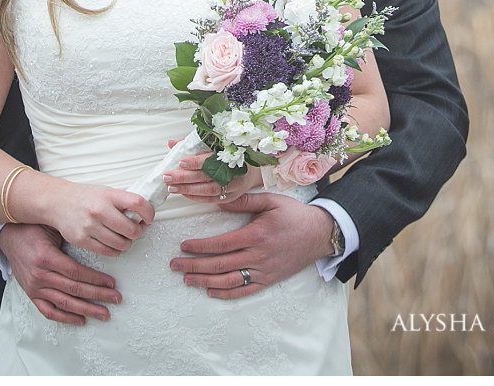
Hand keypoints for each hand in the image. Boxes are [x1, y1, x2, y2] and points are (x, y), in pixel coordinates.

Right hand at [0, 224, 121, 325]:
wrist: (8, 236)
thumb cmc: (33, 228)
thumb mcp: (52, 227)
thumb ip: (71, 235)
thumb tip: (100, 238)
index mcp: (47, 258)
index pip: (76, 273)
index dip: (96, 279)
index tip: (112, 283)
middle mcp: (40, 276)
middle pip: (74, 290)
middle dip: (98, 295)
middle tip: (116, 298)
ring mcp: (34, 288)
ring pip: (64, 303)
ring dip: (86, 310)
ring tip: (104, 313)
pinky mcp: (31, 294)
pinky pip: (48, 311)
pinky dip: (65, 317)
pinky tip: (80, 319)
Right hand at [50, 183, 153, 256]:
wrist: (58, 201)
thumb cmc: (84, 196)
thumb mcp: (106, 191)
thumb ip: (123, 200)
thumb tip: (144, 210)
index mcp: (109, 195)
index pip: (138, 203)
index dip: (149, 212)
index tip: (149, 216)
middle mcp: (100, 210)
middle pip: (131, 229)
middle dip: (138, 232)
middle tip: (137, 229)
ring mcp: (90, 227)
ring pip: (120, 244)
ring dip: (127, 243)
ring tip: (125, 238)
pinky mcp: (82, 240)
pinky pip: (107, 251)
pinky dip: (115, 250)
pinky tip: (114, 244)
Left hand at [163, 150, 262, 203]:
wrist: (252, 169)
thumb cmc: (231, 154)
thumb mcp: (214, 144)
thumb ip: (192, 143)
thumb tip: (172, 143)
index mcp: (230, 153)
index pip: (210, 159)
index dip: (195, 161)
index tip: (180, 161)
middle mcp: (232, 170)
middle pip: (206, 176)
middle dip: (184, 177)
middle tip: (168, 176)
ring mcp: (233, 185)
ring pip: (208, 190)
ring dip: (188, 189)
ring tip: (172, 187)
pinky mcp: (231, 196)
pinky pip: (212, 199)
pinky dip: (196, 197)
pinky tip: (185, 194)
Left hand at [170, 191, 334, 298]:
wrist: (319, 234)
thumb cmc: (294, 214)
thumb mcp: (271, 200)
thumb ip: (244, 201)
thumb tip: (219, 202)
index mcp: (256, 234)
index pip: (221, 244)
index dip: (200, 247)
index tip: (183, 246)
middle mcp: (257, 256)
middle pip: (219, 264)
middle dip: (194, 266)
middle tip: (174, 266)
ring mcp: (262, 271)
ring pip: (228, 280)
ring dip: (204, 282)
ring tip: (187, 280)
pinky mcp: (268, 280)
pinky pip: (243, 290)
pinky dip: (225, 293)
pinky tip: (211, 291)